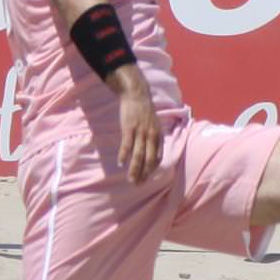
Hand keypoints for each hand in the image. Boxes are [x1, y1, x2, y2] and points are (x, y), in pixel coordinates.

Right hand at [109, 66, 160, 182]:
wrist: (137, 95)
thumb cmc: (144, 111)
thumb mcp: (154, 125)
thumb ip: (153, 138)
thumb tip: (150, 151)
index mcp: (158, 136)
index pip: (158, 157)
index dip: (152, 169)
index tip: (146, 177)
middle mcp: (151, 136)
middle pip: (149, 160)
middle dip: (144, 174)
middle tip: (138, 184)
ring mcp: (140, 133)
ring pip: (138, 156)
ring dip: (134, 170)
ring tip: (131, 180)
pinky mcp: (129, 128)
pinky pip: (127, 145)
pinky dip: (124, 156)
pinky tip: (121, 164)